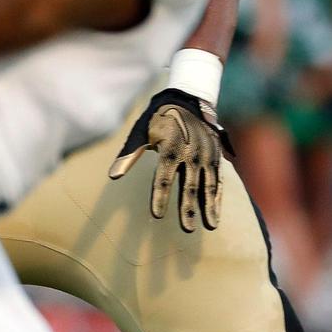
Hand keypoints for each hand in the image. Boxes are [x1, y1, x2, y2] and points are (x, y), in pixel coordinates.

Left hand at [108, 88, 231, 231]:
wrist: (185, 101)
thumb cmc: (157, 120)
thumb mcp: (140, 134)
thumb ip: (129, 155)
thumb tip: (113, 176)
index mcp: (169, 148)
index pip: (163, 178)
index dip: (159, 197)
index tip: (157, 216)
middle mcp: (190, 153)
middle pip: (188, 185)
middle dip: (187, 208)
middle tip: (186, 229)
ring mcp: (205, 155)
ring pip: (207, 185)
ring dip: (208, 206)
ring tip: (208, 226)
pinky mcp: (216, 156)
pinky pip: (218, 179)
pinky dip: (217, 197)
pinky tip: (216, 213)